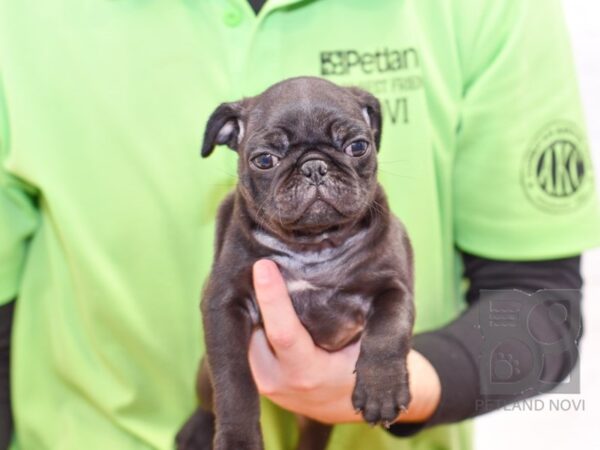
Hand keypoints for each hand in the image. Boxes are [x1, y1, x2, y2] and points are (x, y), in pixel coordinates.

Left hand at [248, 259, 440, 424]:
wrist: (343, 402)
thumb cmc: (361, 363)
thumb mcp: (364, 343)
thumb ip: (350, 317)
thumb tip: (335, 272)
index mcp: (308, 373)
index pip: (283, 332)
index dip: (272, 297)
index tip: (263, 265)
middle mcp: (278, 381)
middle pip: (253, 329)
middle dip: (252, 295)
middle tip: (256, 257)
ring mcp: (262, 383)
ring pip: (244, 334)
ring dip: (247, 306)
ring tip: (256, 275)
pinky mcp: (252, 380)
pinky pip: (243, 342)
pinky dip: (248, 319)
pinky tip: (253, 296)